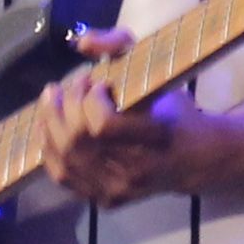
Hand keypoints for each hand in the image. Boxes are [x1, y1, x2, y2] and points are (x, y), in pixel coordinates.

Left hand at [34, 29, 243, 208]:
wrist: (195, 159)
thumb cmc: (176, 113)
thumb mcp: (160, 73)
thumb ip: (122, 47)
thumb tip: (82, 42)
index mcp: (157, 139)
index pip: (104, 126)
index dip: (90, 102)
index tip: (98, 82)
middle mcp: (136, 171)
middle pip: (79, 142)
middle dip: (66, 107)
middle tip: (69, 85)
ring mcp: (118, 190)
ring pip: (65, 160)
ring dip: (51, 125)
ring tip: (52, 100)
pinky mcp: (105, 200)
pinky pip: (64, 176)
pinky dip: (49, 150)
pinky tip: (49, 128)